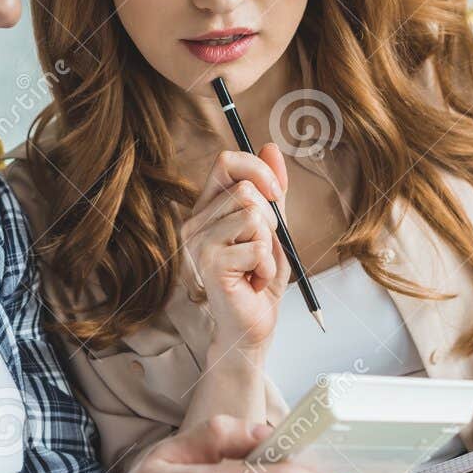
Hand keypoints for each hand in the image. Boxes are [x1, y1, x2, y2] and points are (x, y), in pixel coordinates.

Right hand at [180, 147, 291, 351]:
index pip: (227, 162)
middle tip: (260, 250)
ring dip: (268, 246)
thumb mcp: (273, 228)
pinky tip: (253, 282)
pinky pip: (257, 247)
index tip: (276, 195)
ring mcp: (198, 243)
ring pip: (252, 216)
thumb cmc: (259, 278)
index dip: (258, 171)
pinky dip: (266, 267)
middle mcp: (195, 222)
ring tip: (256, 267)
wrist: (252, 326)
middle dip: (270, 222)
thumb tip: (270, 146)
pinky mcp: (209, 264)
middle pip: (246, 190)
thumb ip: (272, 191)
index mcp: (208, 207)